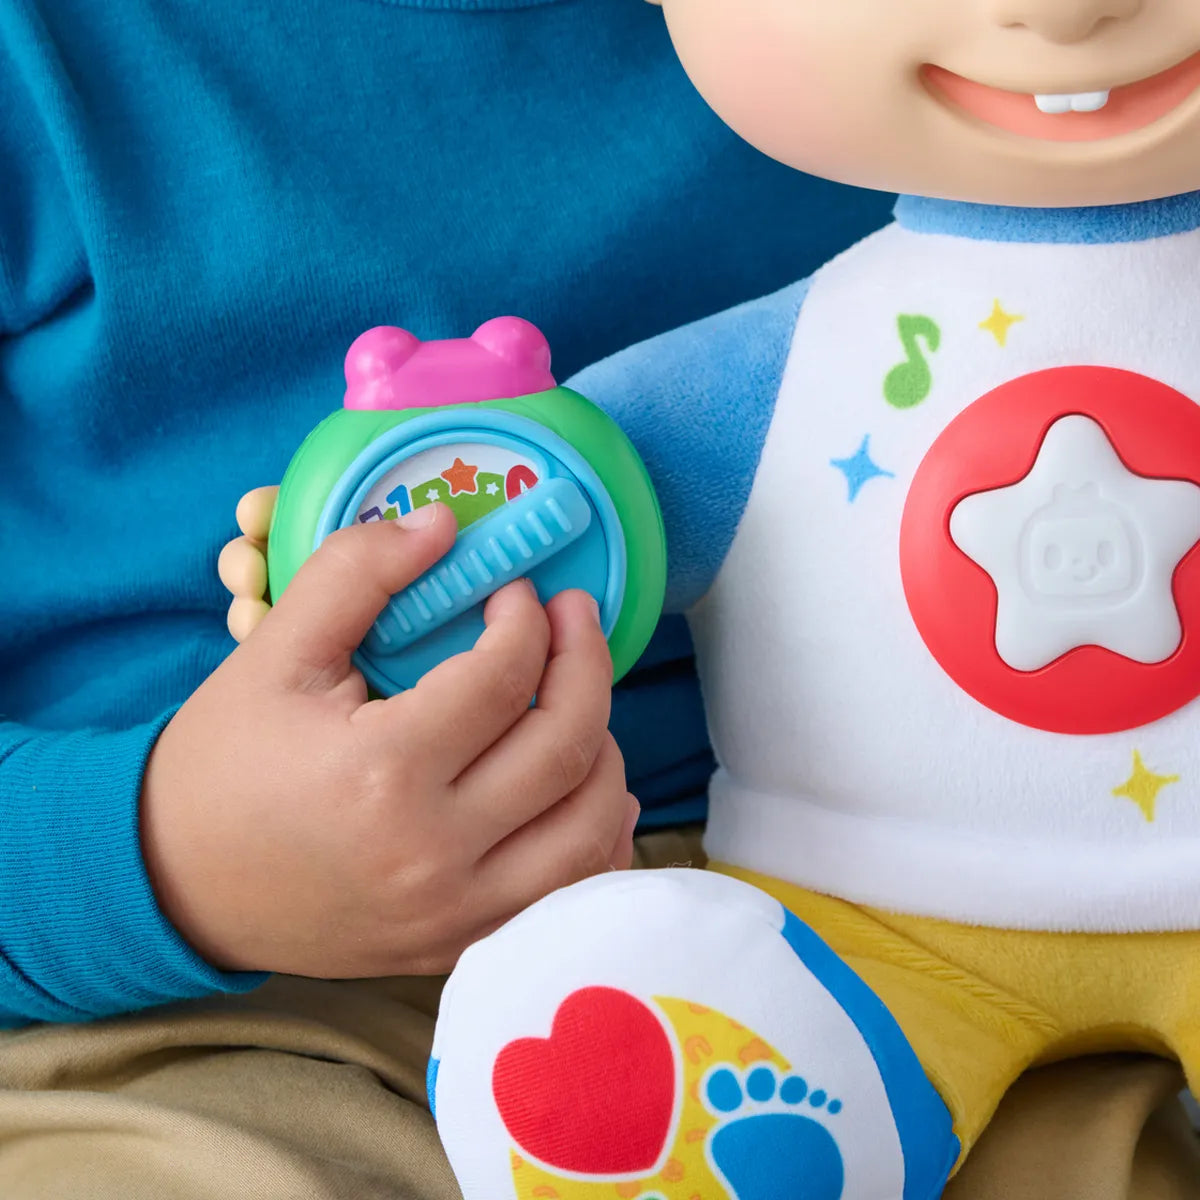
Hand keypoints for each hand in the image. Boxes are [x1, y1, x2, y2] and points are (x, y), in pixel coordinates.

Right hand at [144, 504, 638, 977]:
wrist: (176, 884)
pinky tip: (591, 790)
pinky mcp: (458, 944)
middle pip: (565, 749)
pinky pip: (567, 896)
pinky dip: (599, 839)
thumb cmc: (223, 764)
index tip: (519, 593)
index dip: (527, 620)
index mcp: (382, 772)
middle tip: (575, 619)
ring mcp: (453, 912)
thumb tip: (444, 525)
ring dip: (604, 750)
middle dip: (587, 666)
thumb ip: (356, 573)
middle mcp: (433, 854)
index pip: (503, 680)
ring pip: (586, 828)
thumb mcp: (272, 652)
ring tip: (581, 698)